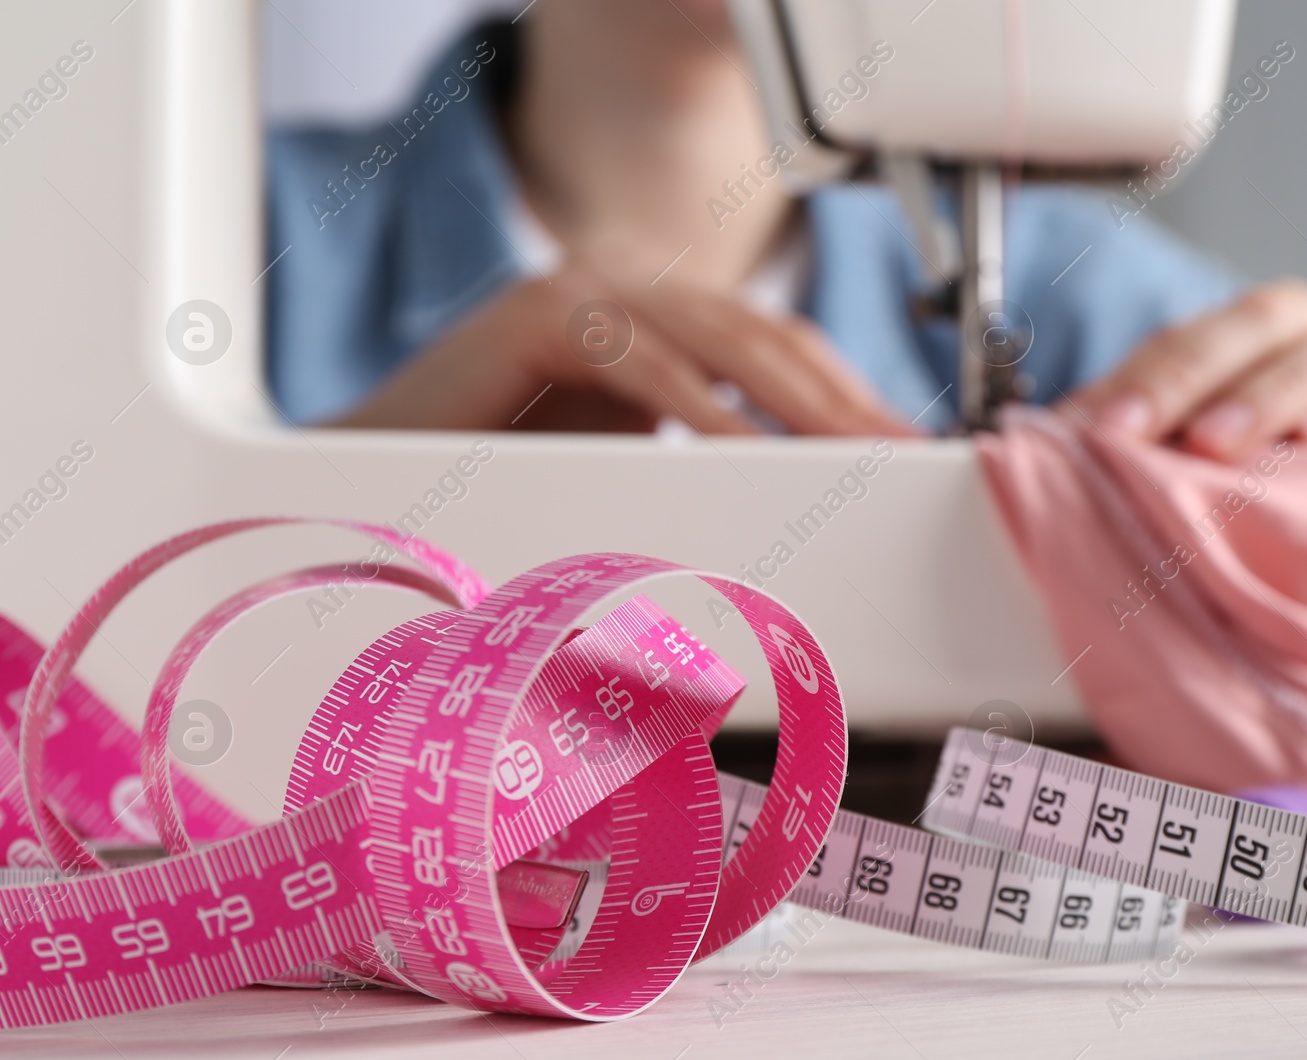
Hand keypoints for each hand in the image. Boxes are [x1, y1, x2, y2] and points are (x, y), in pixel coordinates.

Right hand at [335, 268, 910, 435]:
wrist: (377, 464)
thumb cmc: (503, 466)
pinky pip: (643, 360)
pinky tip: (744, 450)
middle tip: (899, 454)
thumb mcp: (628, 451)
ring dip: (792, 400)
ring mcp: (588, 291)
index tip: (903, 448)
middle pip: (767, 337)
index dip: (846, 393)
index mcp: (663, 318)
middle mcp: (635, 291)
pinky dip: (698, 407)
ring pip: (719, 337)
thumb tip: (798, 497)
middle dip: (841, 399)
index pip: (779, 347)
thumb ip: (700, 446)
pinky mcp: (541, 315)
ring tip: (849, 453)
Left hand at [1066, 280, 1306, 609]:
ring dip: (1268, 394)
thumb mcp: (1266, 468)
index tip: (1072, 426)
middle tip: (1123, 430)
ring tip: (1212, 441)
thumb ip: (1192, 452)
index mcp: (1290, 331)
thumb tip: (1079, 468)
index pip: (1198, 333)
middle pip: (1261, 323)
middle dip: (1184, 375)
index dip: (1135, 374)